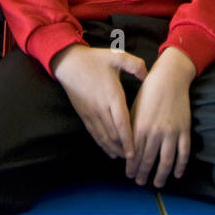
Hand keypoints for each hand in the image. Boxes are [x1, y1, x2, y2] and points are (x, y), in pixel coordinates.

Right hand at [51, 44, 147, 160]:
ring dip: (114, 149)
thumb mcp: (116, 56)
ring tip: (125, 158)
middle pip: (113, 135)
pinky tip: (109, 151)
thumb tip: (147, 75)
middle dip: (124, 149)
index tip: (135, 152)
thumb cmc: (94, 59)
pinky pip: (94, 133)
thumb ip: (135, 65)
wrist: (68, 63)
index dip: (128, 139)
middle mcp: (101, 108)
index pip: (122, 123)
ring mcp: (91, 113)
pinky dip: (102, 144)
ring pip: (103, 137)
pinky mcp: (83, 114)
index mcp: (112, 96)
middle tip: (136, 159)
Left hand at [128, 48, 194, 187]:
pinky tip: (177, 174)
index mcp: (141, 126)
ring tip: (157, 183)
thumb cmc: (148, 92)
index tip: (129, 175)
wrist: (170, 78)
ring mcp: (172, 132)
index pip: (134, 153)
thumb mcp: (135, 108)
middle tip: (140, 182)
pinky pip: (183, 152)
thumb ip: (131, 128)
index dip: (132, 166)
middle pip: (149, 159)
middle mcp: (156, 131)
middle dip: (143, 173)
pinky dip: (181, 165)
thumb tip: (126, 147)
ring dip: (161, 174)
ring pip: (166, 160)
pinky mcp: (184, 130)